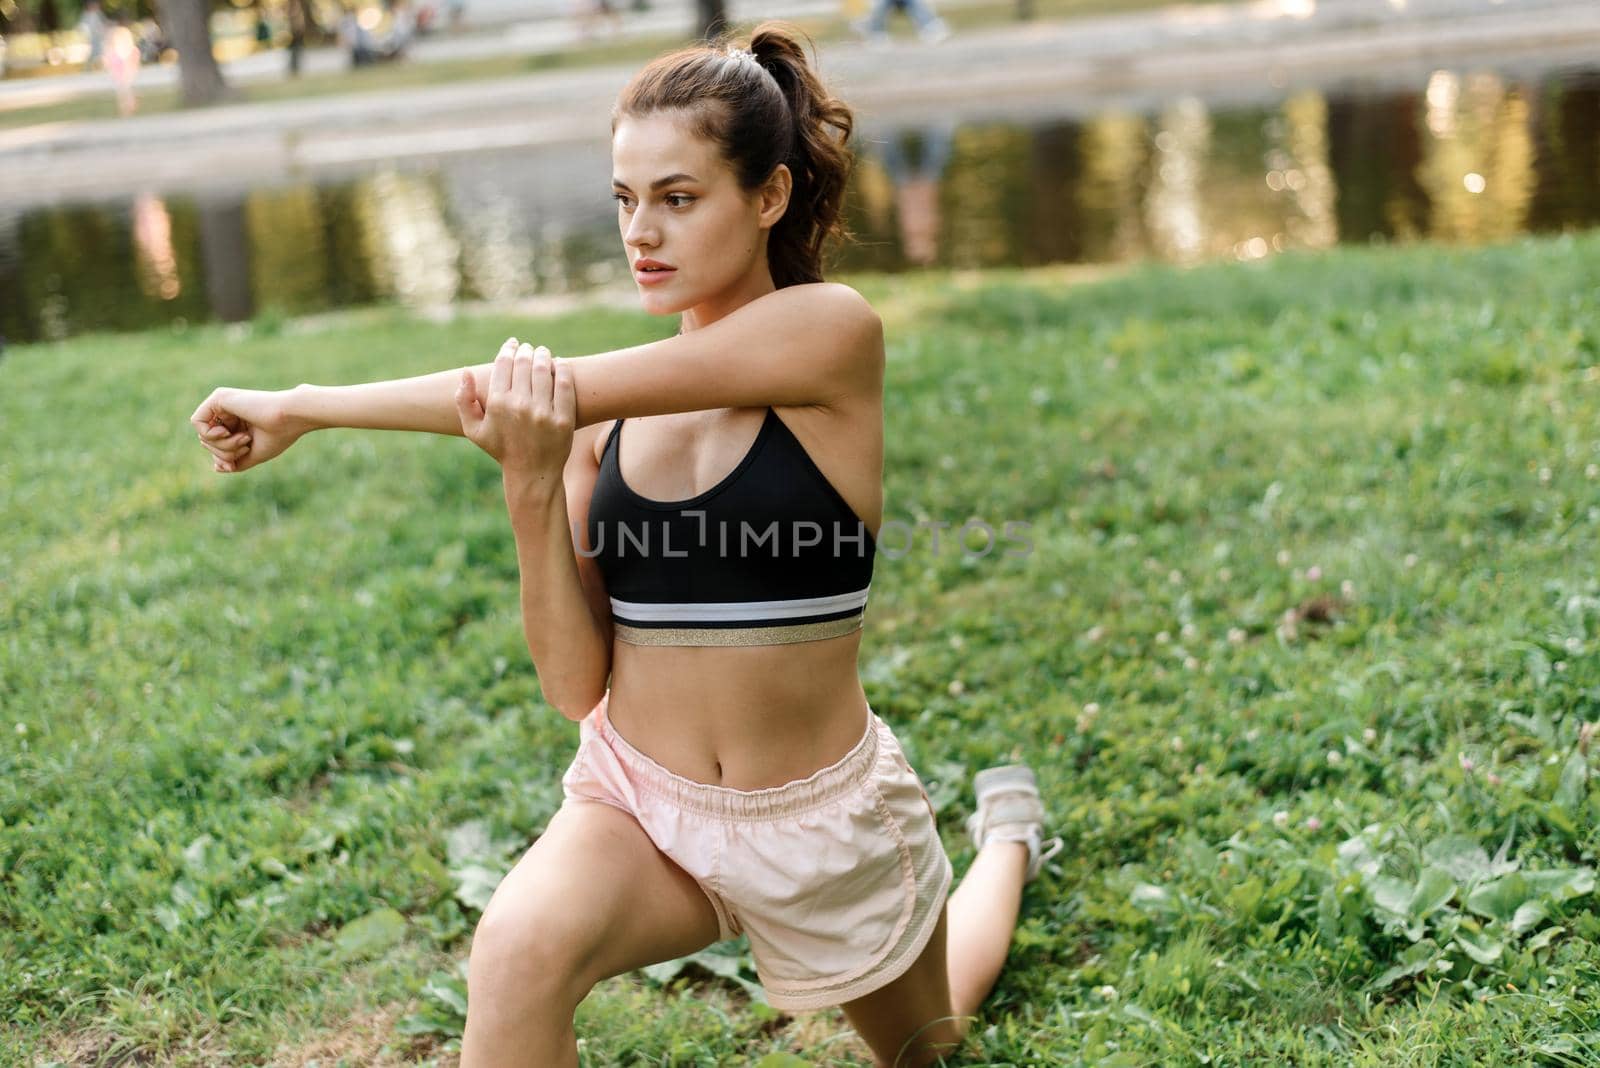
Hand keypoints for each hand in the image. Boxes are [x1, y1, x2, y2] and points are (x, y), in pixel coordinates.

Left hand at [188, 387, 307, 473]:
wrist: (290, 417)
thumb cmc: (279, 435)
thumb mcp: (254, 454)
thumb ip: (234, 461)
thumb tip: (216, 467)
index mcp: (238, 422)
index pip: (216, 445)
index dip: (224, 458)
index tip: (241, 458)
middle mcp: (228, 411)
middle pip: (207, 441)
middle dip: (223, 452)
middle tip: (245, 446)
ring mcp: (222, 403)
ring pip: (202, 434)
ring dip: (221, 446)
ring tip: (243, 439)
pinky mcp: (218, 397)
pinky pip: (197, 422)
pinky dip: (209, 435)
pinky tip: (226, 432)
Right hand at [455, 338, 574, 482]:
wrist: (532, 473)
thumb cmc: (501, 449)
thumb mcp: (474, 430)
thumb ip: (463, 401)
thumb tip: (466, 372)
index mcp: (497, 404)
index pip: (503, 364)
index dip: (508, 349)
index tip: (512, 344)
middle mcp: (520, 406)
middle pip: (524, 363)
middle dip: (526, 350)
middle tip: (528, 348)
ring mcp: (543, 412)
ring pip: (544, 369)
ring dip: (543, 355)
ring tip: (542, 353)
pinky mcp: (564, 418)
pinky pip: (564, 384)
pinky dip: (562, 368)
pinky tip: (559, 364)